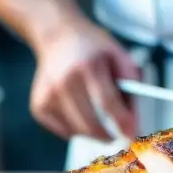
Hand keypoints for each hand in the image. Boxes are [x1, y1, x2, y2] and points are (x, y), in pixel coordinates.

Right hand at [29, 18, 139, 140]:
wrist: (58, 36)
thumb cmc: (93, 48)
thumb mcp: (118, 55)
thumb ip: (131, 85)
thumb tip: (134, 120)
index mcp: (87, 66)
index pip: (107, 102)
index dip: (122, 122)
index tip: (132, 135)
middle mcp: (64, 81)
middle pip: (90, 124)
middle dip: (109, 135)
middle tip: (118, 134)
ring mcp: (48, 94)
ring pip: (78, 131)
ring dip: (94, 132)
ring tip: (99, 116)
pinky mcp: (38, 105)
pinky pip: (64, 131)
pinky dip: (77, 129)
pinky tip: (81, 113)